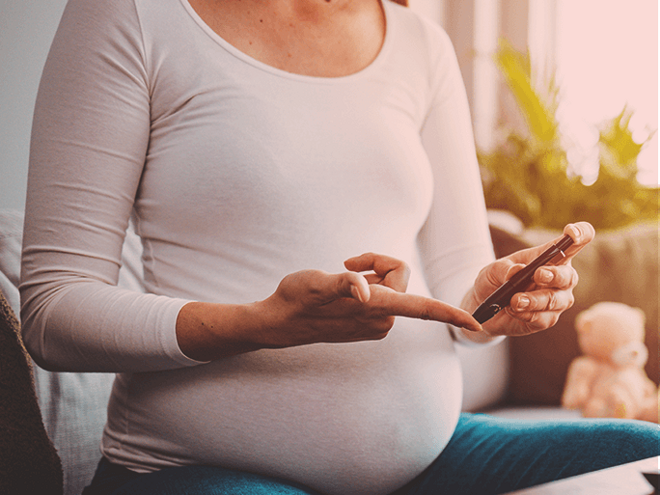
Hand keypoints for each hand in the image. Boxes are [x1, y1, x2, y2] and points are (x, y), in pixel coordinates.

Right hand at [254, 252, 481, 347]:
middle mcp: (381, 319)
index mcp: (375, 309)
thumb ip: (343, 284)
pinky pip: (381, 294)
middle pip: (401, 278)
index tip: (476, 322)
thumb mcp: (315, 283)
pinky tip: (345, 289)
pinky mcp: (368, 320)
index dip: (450, 313)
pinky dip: (366, 284)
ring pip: (390, 285)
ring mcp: (375, 321)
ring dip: (370, 274)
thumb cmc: (296, 298)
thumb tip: (365, 292)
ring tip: (343, 278)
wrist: (279, 321)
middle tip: (349, 264)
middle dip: (379, 263)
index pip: (422, 310)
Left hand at [464, 222, 594, 336]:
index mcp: (551, 256)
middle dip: (554, 275)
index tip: (572, 233)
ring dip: (535, 300)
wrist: (482, 306)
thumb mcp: (493, 269)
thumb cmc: (494, 280)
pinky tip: (513, 310)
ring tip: (515, 300)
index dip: (580, 234)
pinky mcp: (547, 319)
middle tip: (538, 274)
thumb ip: (504, 268)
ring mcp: (557, 300)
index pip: (574, 242)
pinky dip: (526, 314)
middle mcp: (560, 278)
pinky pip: (543, 318)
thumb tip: (517, 270)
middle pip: (569, 276)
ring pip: (555, 300)